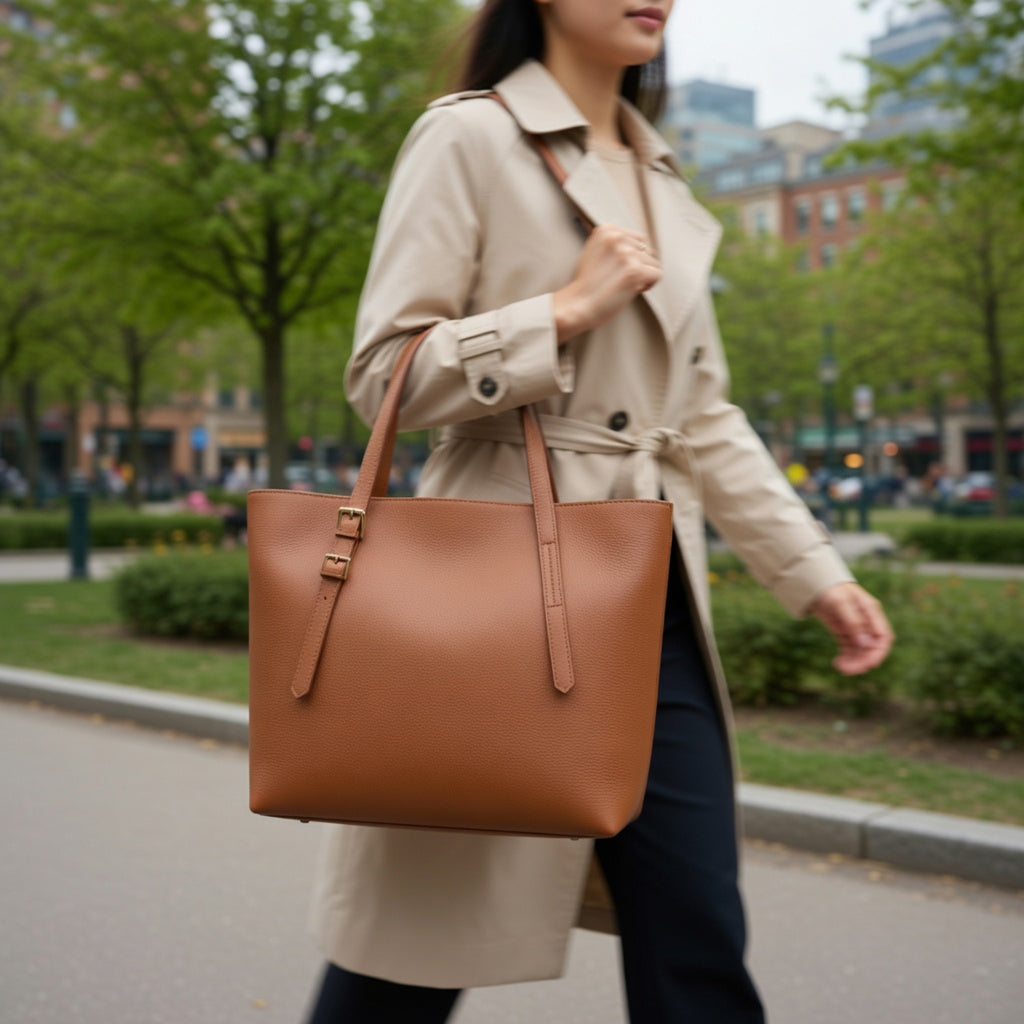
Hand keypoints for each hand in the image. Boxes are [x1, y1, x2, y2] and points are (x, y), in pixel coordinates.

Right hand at [552, 225, 660, 342]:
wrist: (576, 306)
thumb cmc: (586, 286)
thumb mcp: (594, 252)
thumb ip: (613, 245)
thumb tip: (640, 246)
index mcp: (606, 229)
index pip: (638, 238)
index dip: (632, 257)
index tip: (617, 269)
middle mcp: (617, 237)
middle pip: (648, 250)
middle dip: (639, 265)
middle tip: (619, 279)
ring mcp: (627, 254)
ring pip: (654, 263)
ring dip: (643, 277)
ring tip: (622, 285)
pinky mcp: (635, 271)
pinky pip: (657, 275)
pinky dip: (648, 285)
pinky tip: (630, 290)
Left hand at [808, 581, 893, 675]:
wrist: (816, 584)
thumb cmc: (831, 589)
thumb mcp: (840, 603)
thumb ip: (853, 622)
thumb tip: (865, 644)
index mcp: (871, 612)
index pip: (884, 637)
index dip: (879, 653)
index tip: (869, 665)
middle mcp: (867, 622)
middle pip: (872, 648)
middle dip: (862, 661)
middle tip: (846, 669)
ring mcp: (857, 629)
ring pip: (861, 651)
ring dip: (854, 662)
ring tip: (839, 667)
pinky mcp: (845, 633)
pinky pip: (850, 650)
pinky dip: (846, 659)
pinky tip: (837, 663)